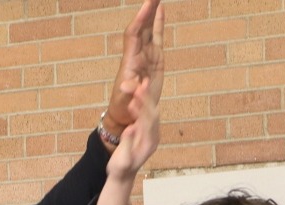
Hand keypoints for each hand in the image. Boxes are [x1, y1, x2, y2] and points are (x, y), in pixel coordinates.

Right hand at [98, 77, 160, 204]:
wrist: (122, 177)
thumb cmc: (120, 170)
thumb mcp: (121, 159)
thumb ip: (127, 143)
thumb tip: (130, 127)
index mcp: (148, 143)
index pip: (149, 120)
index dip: (144, 105)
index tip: (139, 92)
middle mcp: (153, 137)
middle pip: (152, 113)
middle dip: (147, 98)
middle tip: (142, 82)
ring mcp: (151, 135)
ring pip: (151, 113)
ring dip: (146, 99)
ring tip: (141, 84)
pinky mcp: (146, 133)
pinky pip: (146, 116)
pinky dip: (142, 105)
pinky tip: (136, 96)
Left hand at [103, 0, 164, 136]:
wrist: (125, 114)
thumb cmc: (123, 107)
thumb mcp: (125, 100)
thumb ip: (128, 91)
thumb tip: (127, 84)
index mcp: (131, 60)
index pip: (134, 33)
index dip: (140, 19)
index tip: (148, 4)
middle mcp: (138, 54)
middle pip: (142, 25)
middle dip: (148, 8)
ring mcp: (147, 55)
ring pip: (149, 28)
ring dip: (152, 11)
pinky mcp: (155, 60)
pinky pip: (157, 37)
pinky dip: (159, 23)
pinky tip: (161, 10)